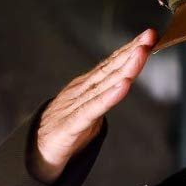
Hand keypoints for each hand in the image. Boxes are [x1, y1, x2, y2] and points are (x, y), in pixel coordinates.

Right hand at [31, 28, 157, 182]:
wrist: (36, 150)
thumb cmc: (64, 129)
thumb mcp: (88, 109)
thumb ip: (103, 97)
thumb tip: (123, 82)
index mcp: (86, 87)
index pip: (111, 65)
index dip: (129, 50)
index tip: (149, 36)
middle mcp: (82, 91)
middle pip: (110, 69)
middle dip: (132, 51)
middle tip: (149, 35)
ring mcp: (75, 105)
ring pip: (104, 84)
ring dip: (124, 68)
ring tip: (140, 53)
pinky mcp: (71, 125)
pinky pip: (93, 110)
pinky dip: (109, 97)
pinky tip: (123, 87)